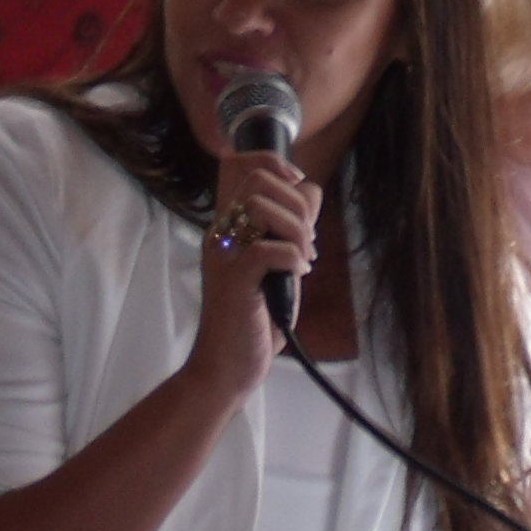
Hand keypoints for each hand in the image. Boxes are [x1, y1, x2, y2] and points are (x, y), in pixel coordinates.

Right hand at [184, 150, 317, 398]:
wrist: (227, 367)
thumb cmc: (254, 318)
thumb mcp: (276, 264)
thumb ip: (289, 227)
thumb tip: (309, 190)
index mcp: (228, 227)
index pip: (240, 165)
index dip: (273, 163)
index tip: (296, 187)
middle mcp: (221, 234)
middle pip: (257, 180)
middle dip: (297, 203)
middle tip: (306, 239)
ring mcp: (224, 256)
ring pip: (260, 206)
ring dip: (296, 230)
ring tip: (303, 258)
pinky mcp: (234, 281)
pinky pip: (268, 249)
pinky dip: (293, 258)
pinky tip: (298, 274)